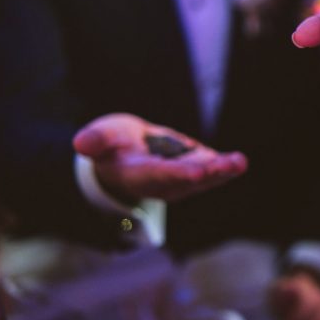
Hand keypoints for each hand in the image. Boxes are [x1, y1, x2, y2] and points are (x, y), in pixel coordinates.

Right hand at [73, 113, 246, 202]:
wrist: (128, 152)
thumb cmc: (113, 145)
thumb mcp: (102, 137)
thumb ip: (97, 141)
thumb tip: (80, 143)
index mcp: (139, 174)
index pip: (160, 174)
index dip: (178, 173)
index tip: (196, 171)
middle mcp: (163, 182)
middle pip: (187, 179)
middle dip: (206, 173)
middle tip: (222, 166)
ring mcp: (182, 178)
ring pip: (204, 177)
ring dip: (222, 171)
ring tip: (238, 163)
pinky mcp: (196, 168)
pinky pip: (212, 169)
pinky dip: (226, 166)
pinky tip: (239, 162)